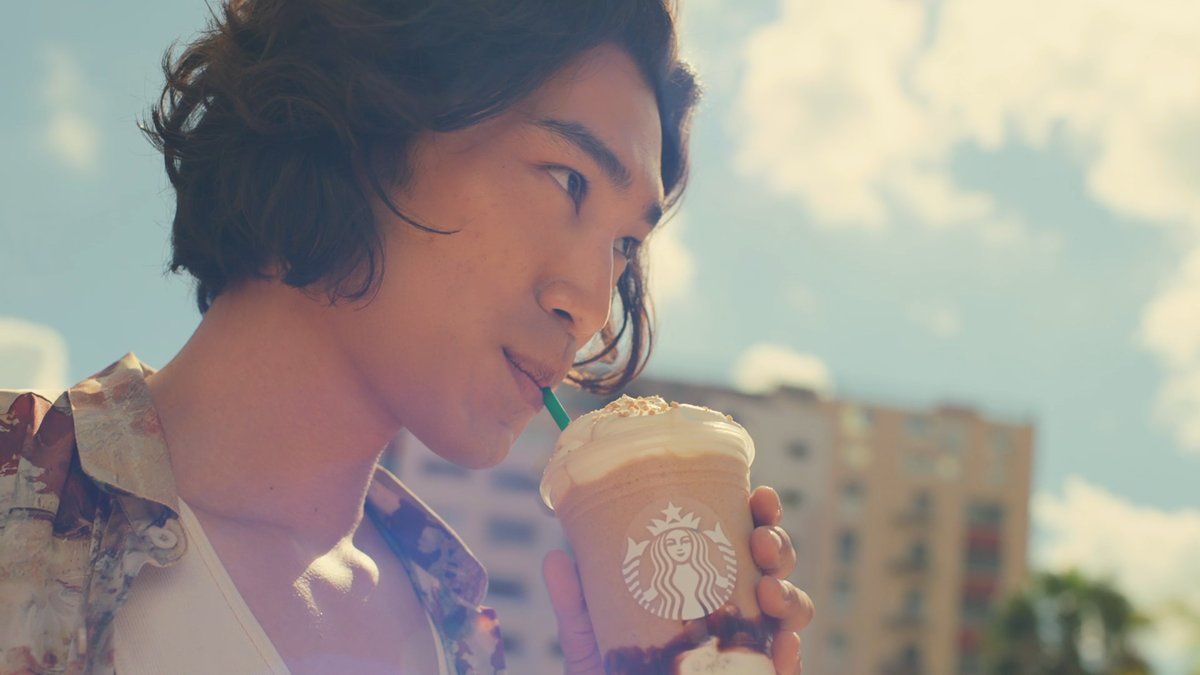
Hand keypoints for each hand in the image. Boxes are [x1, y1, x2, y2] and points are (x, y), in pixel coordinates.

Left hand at [542, 485, 815, 674]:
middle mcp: (736, 609)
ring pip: (792, 609)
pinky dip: (794, 653)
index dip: (759, 514)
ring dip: (790, 592)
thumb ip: (578, 605)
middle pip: (774, 565)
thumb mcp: (593, 640)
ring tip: (769, 590)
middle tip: (761, 539)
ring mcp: (752, 646)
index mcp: (705, 582)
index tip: (760, 495)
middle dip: (778, 544)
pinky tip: (785, 643)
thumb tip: (555, 558)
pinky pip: (789, 667)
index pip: (740, 538)